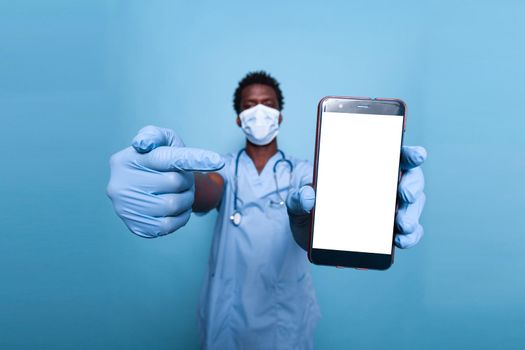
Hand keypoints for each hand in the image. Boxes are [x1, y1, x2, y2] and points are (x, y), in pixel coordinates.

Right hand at [106, 125, 223, 237]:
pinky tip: (176, 209)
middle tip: (182, 180)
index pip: (166, 158)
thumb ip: (155, 135)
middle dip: (186, 181)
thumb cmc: (156, 158)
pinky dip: (180, 217)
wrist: (144, 186)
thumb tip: (143, 144)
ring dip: (185, 199)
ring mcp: (126, 207)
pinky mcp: (136, 225)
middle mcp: (121, 183)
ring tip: (179, 193)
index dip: (193, 159)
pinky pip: (168, 225)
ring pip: (173, 204)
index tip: (218, 161)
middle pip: (174, 182)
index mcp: (128, 159)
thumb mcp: (159, 140)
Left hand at [286, 146, 426, 248]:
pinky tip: (400, 241)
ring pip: (412, 206)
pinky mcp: (387, 232)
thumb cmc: (306, 209)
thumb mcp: (297, 202)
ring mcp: (387, 208)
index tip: (416, 156)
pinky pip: (406, 232)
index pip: (393, 155)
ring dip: (411, 214)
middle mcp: (381, 185)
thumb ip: (299, 198)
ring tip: (401, 226)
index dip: (409, 153)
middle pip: (410, 179)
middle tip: (404, 195)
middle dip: (412, 186)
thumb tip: (309, 196)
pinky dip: (408, 237)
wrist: (306, 236)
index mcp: (364, 169)